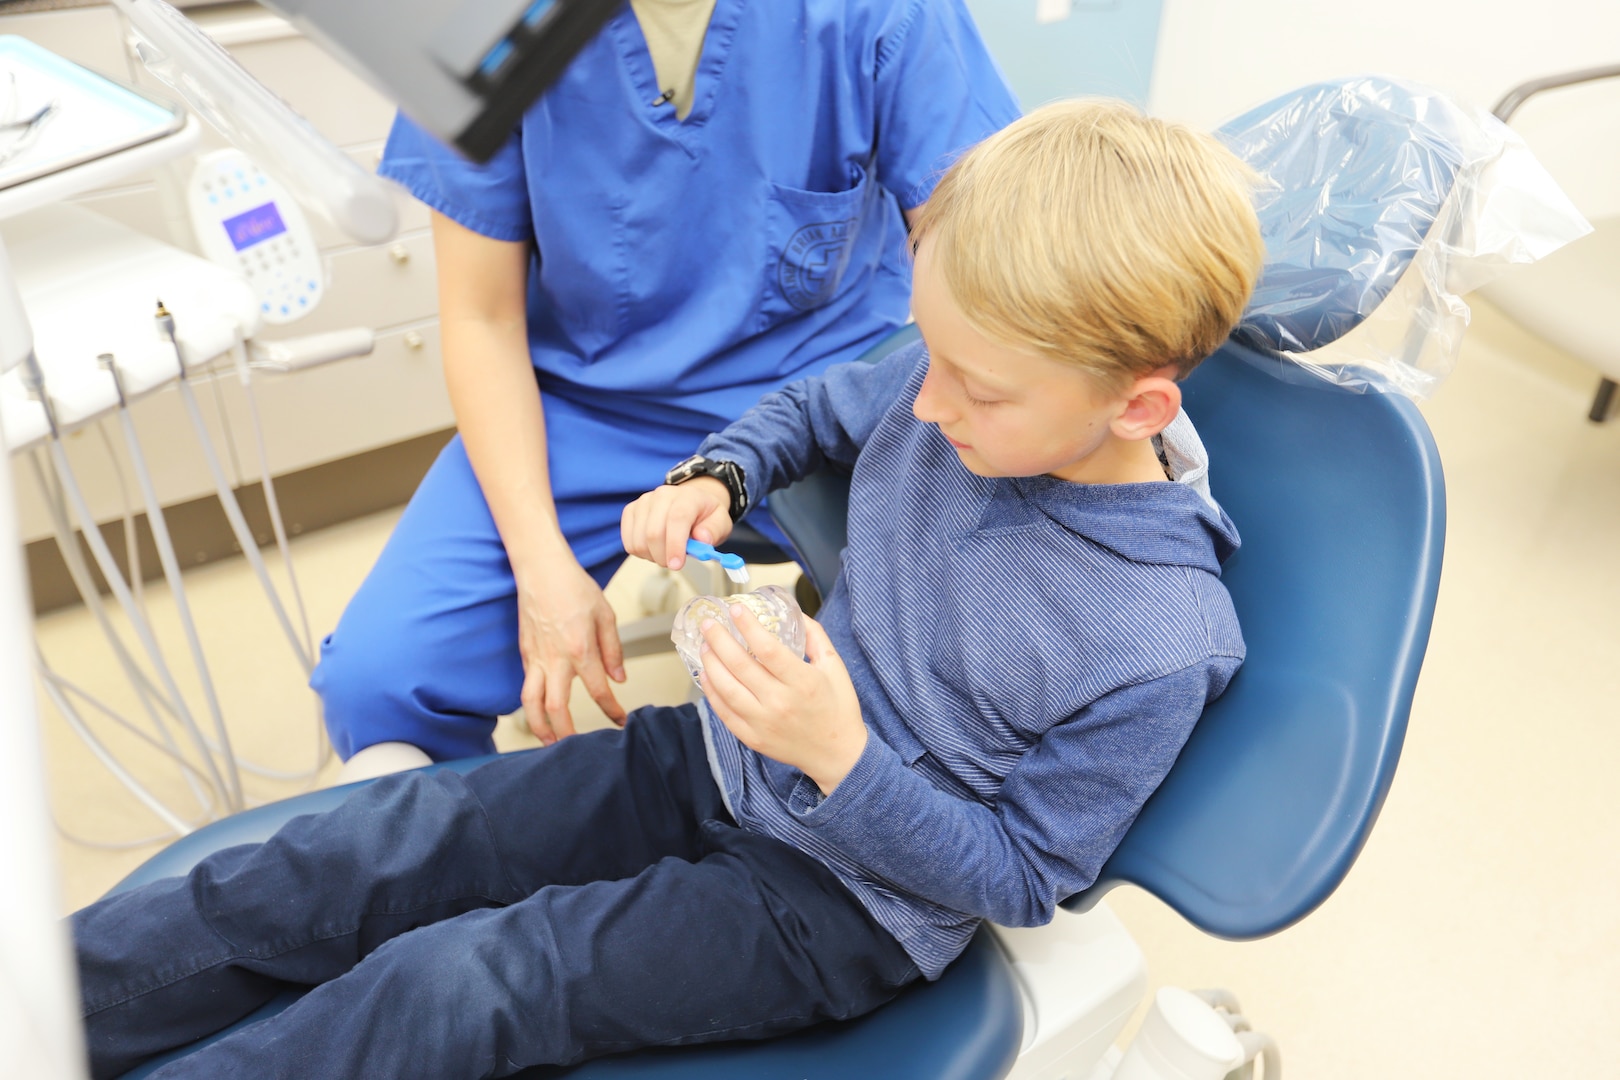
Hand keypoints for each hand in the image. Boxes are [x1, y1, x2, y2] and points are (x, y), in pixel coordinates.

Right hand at [515, 555, 626, 744]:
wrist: (541, 569)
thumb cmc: (574, 587)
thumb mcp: (605, 614)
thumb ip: (612, 649)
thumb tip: (619, 678)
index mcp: (581, 649)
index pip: (598, 691)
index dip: (611, 710)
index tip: (619, 722)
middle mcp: (555, 659)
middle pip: (556, 708)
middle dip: (565, 733)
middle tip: (575, 748)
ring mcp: (536, 657)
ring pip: (530, 703)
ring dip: (538, 726)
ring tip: (548, 742)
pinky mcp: (524, 653)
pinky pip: (526, 685)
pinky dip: (531, 704)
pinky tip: (541, 711)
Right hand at [620, 477, 732, 570]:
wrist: (691, 502)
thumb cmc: (705, 515)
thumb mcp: (721, 522)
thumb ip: (714, 531)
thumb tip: (702, 539)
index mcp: (688, 496)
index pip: (677, 519)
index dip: (675, 545)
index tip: (677, 564)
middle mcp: (663, 495)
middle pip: (653, 533)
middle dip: (663, 556)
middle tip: (675, 563)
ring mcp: (644, 502)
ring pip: (639, 540)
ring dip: (652, 556)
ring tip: (666, 553)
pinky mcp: (631, 510)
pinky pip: (629, 541)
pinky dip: (641, 552)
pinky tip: (654, 548)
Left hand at [698, 608, 867, 795]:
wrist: (837, 755)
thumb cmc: (838, 709)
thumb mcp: (835, 667)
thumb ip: (815, 636)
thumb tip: (794, 613)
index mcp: (803, 682)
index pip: (768, 648)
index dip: (748, 626)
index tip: (736, 610)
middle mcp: (780, 703)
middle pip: (739, 665)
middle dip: (719, 639)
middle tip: (709, 623)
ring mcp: (763, 723)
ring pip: (726, 688)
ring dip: (711, 663)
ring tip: (705, 646)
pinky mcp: (752, 738)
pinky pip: (724, 712)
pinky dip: (712, 692)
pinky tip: (707, 675)